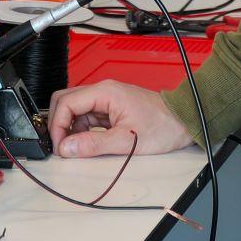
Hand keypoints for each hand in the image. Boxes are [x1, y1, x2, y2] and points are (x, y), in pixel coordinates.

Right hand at [47, 80, 195, 158]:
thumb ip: (94, 144)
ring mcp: (107, 99)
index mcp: (105, 92)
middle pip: (66, 101)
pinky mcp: (111, 107)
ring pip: (75, 108)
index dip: (57, 126)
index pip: (66, 103)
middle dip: (58, 123)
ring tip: (74, 148)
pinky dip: (81, 129)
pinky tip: (86, 143)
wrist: (183, 121)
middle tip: (62, 146)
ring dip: (69, 127)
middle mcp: (103, 91)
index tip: (59, 146)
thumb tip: (67, 148)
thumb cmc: (162, 126)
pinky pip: (87, 115)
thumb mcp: (126, 141)